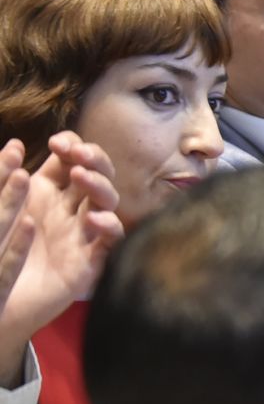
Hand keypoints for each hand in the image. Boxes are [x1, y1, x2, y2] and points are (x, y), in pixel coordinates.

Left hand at [0, 135, 120, 380]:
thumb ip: (2, 179)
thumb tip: (13, 143)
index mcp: (49, 193)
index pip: (73, 160)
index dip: (74, 146)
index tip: (58, 143)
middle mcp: (71, 209)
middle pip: (97, 175)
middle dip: (94, 160)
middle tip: (79, 156)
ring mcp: (84, 233)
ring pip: (108, 202)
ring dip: (100, 186)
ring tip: (81, 178)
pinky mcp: (92, 260)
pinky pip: (112, 240)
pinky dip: (109, 226)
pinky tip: (94, 219)